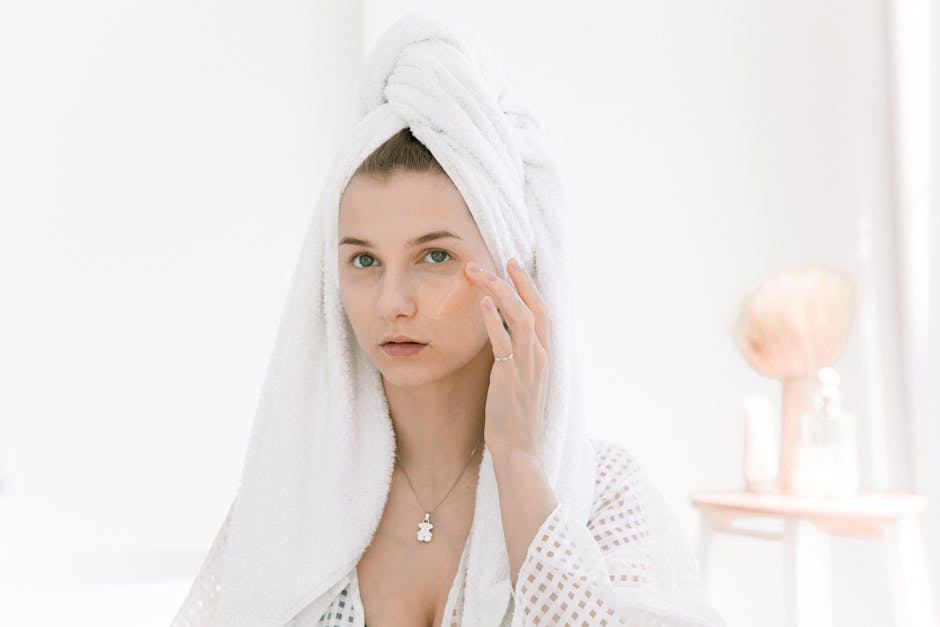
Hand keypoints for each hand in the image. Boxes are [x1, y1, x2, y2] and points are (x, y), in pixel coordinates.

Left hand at [465, 257, 551, 458]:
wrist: (520, 451)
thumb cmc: (516, 420)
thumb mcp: (521, 383)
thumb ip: (516, 358)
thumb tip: (500, 338)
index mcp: (545, 357)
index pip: (541, 312)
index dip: (529, 287)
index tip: (514, 267)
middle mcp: (541, 357)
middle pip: (535, 307)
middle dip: (518, 280)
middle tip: (502, 258)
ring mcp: (528, 366)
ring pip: (520, 317)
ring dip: (500, 291)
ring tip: (480, 272)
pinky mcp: (510, 377)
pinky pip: (503, 342)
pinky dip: (493, 320)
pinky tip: (481, 303)